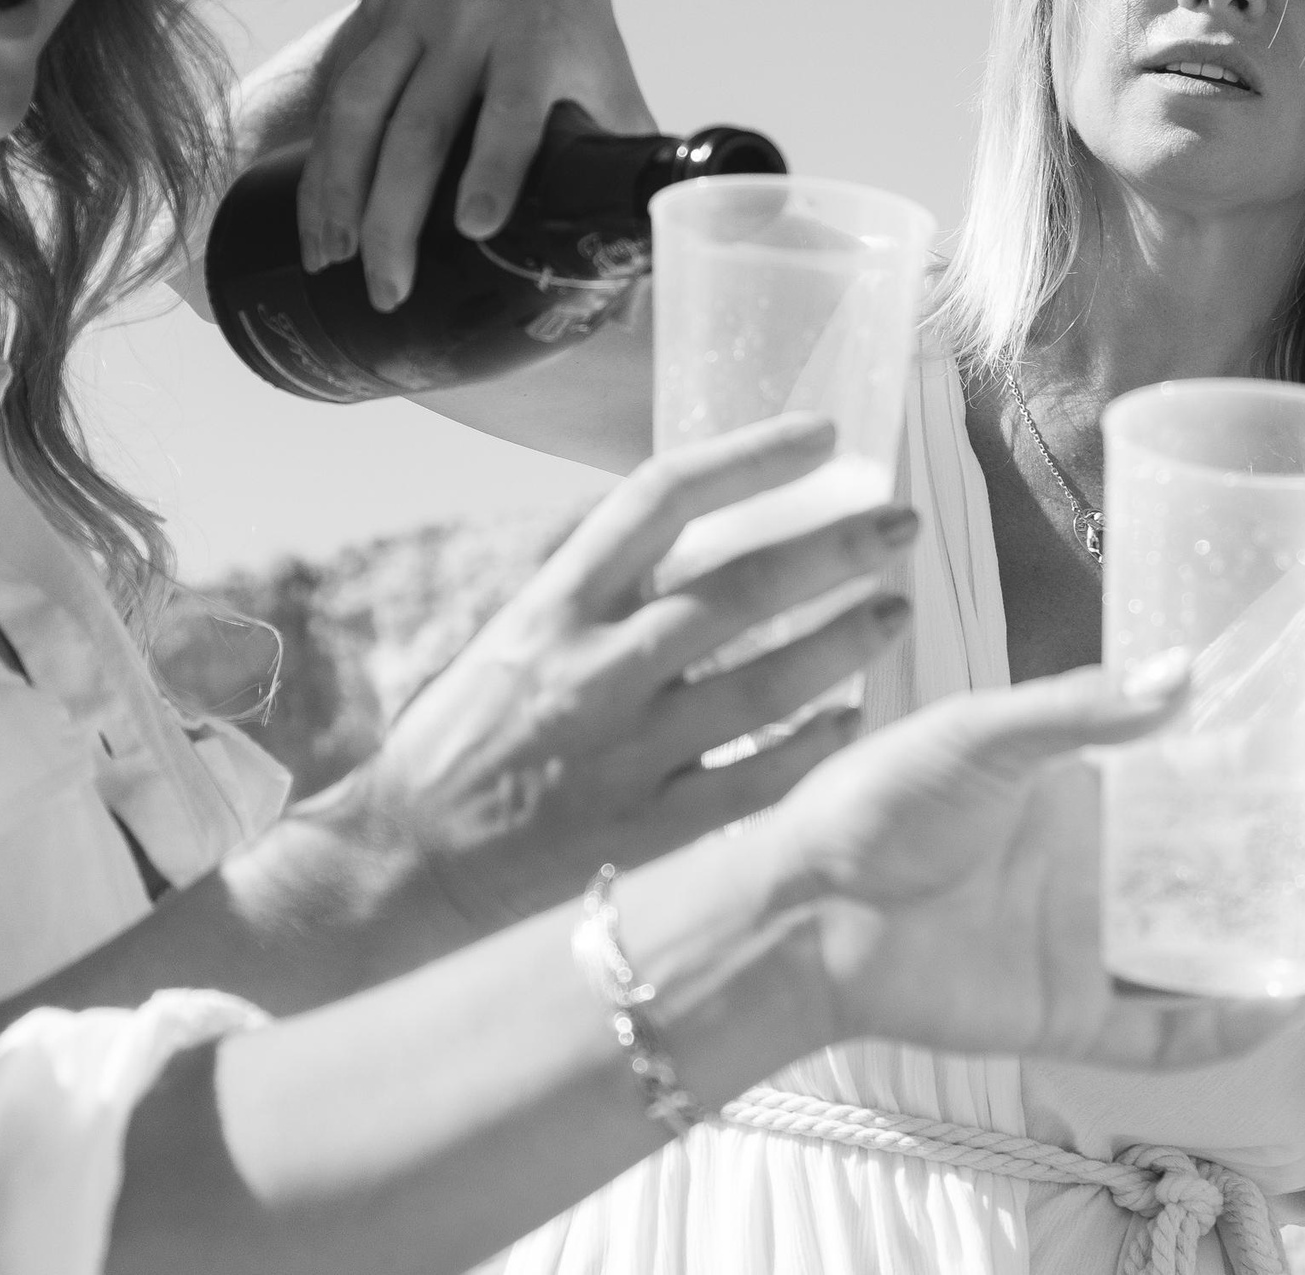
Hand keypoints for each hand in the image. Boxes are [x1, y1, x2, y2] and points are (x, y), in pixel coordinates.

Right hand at [291, 413, 910, 943]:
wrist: (405, 868)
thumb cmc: (464, 741)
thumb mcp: (515, 636)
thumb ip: (598, 586)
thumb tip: (696, 525)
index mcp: (554, 605)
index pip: (661, 499)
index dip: (750, 457)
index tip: (822, 436)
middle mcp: (594, 668)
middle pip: (743, 586)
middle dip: (837, 546)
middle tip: (899, 522)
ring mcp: (627, 751)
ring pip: (768, 683)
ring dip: (846, 640)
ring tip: (896, 608)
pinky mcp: (650, 829)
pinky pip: (760, 781)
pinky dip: (816, 746)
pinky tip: (857, 722)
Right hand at [293, 0, 653, 303]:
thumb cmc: (576, 33)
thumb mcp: (613, 88)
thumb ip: (625, 174)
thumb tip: (638, 288)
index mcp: (538, 44)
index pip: (513, 113)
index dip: (494, 170)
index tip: (473, 228)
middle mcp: (469, 25)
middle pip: (421, 128)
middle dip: (395, 217)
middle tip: (388, 289)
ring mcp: (410, 15)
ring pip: (359, 107)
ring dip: (337, 190)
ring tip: (330, 260)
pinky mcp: (371, 14)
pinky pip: (333, 91)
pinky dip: (319, 158)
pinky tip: (315, 216)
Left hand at [771, 657, 1304, 1071]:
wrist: (803, 911)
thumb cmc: (874, 805)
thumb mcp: (977, 735)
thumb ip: (1080, 710)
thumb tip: (1185, 674)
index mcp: (1078, 794)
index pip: (1192, 779)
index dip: (1262, 769)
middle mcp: (1094, 871)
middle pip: (1218, 866)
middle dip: (1294, 851)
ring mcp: (1086, 947)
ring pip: (1207, 948)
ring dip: (1277, 932)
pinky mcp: (1067, 1017)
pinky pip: (1162, 1030)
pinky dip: (1223, 1022)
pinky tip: (1283, 997)